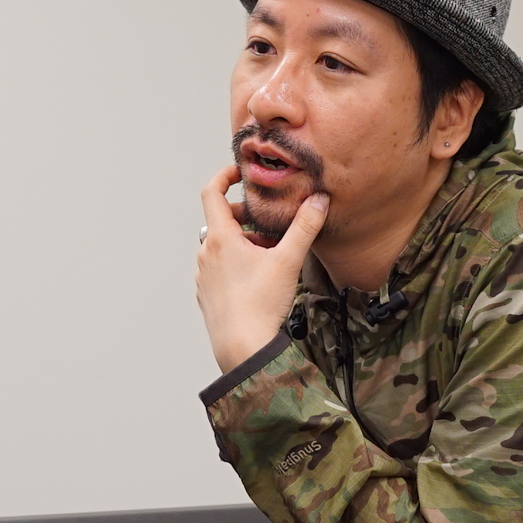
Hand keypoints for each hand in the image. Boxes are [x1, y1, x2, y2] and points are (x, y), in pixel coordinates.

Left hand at [196, 164, 328, 372]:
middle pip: (221, 221)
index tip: (240, 173)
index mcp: (220, 239)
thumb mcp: (288, 260)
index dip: (224, 176)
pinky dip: (235, 264)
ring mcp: (203, 276)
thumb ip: (305, 227)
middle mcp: (206, 254)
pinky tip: (258, 279)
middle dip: (245, 217)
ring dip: (242, 243)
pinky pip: (219, 269)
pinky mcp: (206, 295)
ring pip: (221, 247)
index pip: (211, 192)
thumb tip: (319, 200)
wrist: (243, 349)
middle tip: (269, 224)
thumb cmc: (261, 305)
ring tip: (269, 255)